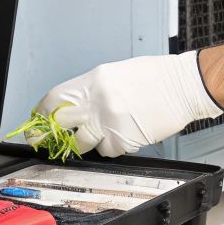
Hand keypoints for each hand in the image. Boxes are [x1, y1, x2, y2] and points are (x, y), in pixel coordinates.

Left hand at [36, 52, 223, 156]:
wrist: (185, 86)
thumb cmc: (157, 77)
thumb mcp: (117, 74)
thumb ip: (94, 90)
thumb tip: (75, 106)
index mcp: (95, 80)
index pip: (56, 98)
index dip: (42, 112)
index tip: (38, 120)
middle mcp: (98, 100)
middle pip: (60, 123)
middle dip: (49, 135)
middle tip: (45, 141)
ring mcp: (110, 122)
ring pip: (81, 143)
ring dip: (84, 144)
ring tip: (99, 134)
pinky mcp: (124, 139)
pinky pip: (107, 151)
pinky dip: (111, 147)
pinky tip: (123, 135)